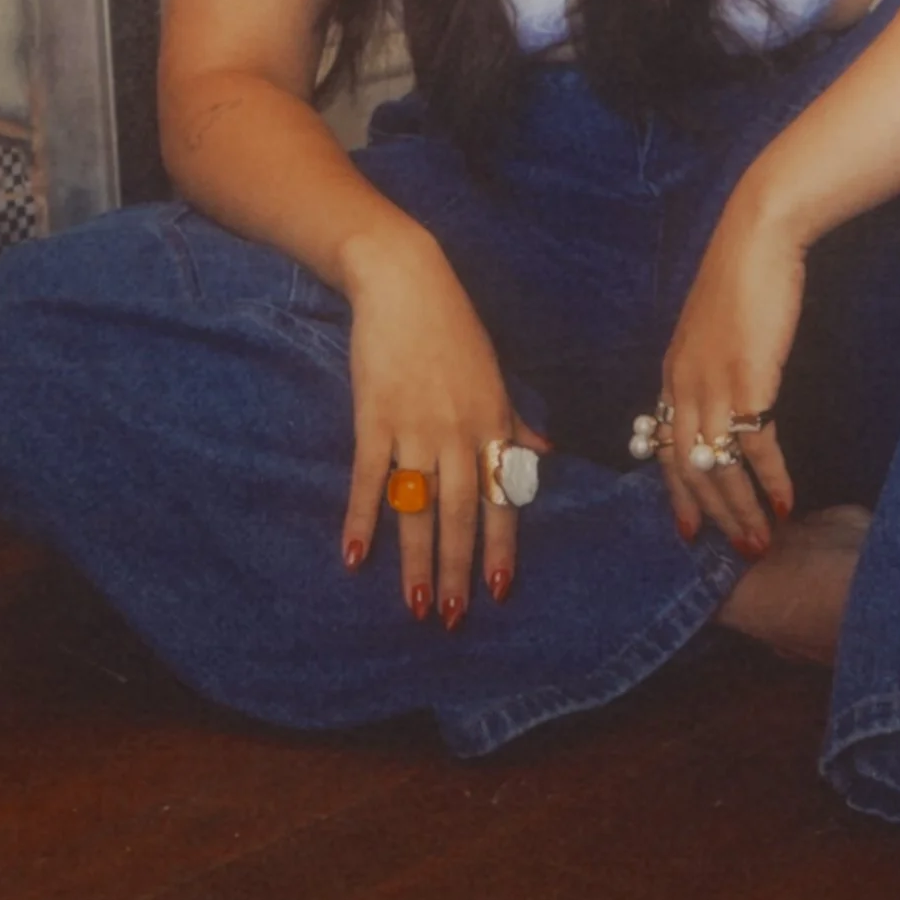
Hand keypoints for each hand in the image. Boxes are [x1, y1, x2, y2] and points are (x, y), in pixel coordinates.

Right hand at [340, 225, 545, 627]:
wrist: (407, 281)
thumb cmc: (454, 326)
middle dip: (460, 567)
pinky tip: (354, 556)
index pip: (503, 496)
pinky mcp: (375, 415)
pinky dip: (362, 517)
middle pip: (462, 512)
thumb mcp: (495, 374)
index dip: (502, 546)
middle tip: (454, 617)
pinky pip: (370, 477)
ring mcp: (417, 426)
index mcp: (493, 422)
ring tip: (416, 604)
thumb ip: (514, 421)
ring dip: (416, 559)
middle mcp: (461, 431)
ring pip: (420, 506)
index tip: (501, 591)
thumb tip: (545, 452)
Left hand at [655, 185, 806, 555]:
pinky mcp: (746, 379)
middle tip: (735, 550)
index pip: (662, 448)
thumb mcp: (713, 330)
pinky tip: (785, 501)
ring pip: (717, 465)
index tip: (688, 529)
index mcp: (671, 373)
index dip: (677, 492)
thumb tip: (726, 405)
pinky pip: (755, 444)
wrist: (758, 238)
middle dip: (712, 514)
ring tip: (761, 540)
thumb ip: (710, 368)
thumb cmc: (742, 278)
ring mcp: (711, 383)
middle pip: (688, 467)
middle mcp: (682, 384)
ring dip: (740, 509)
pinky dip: (769, 478)